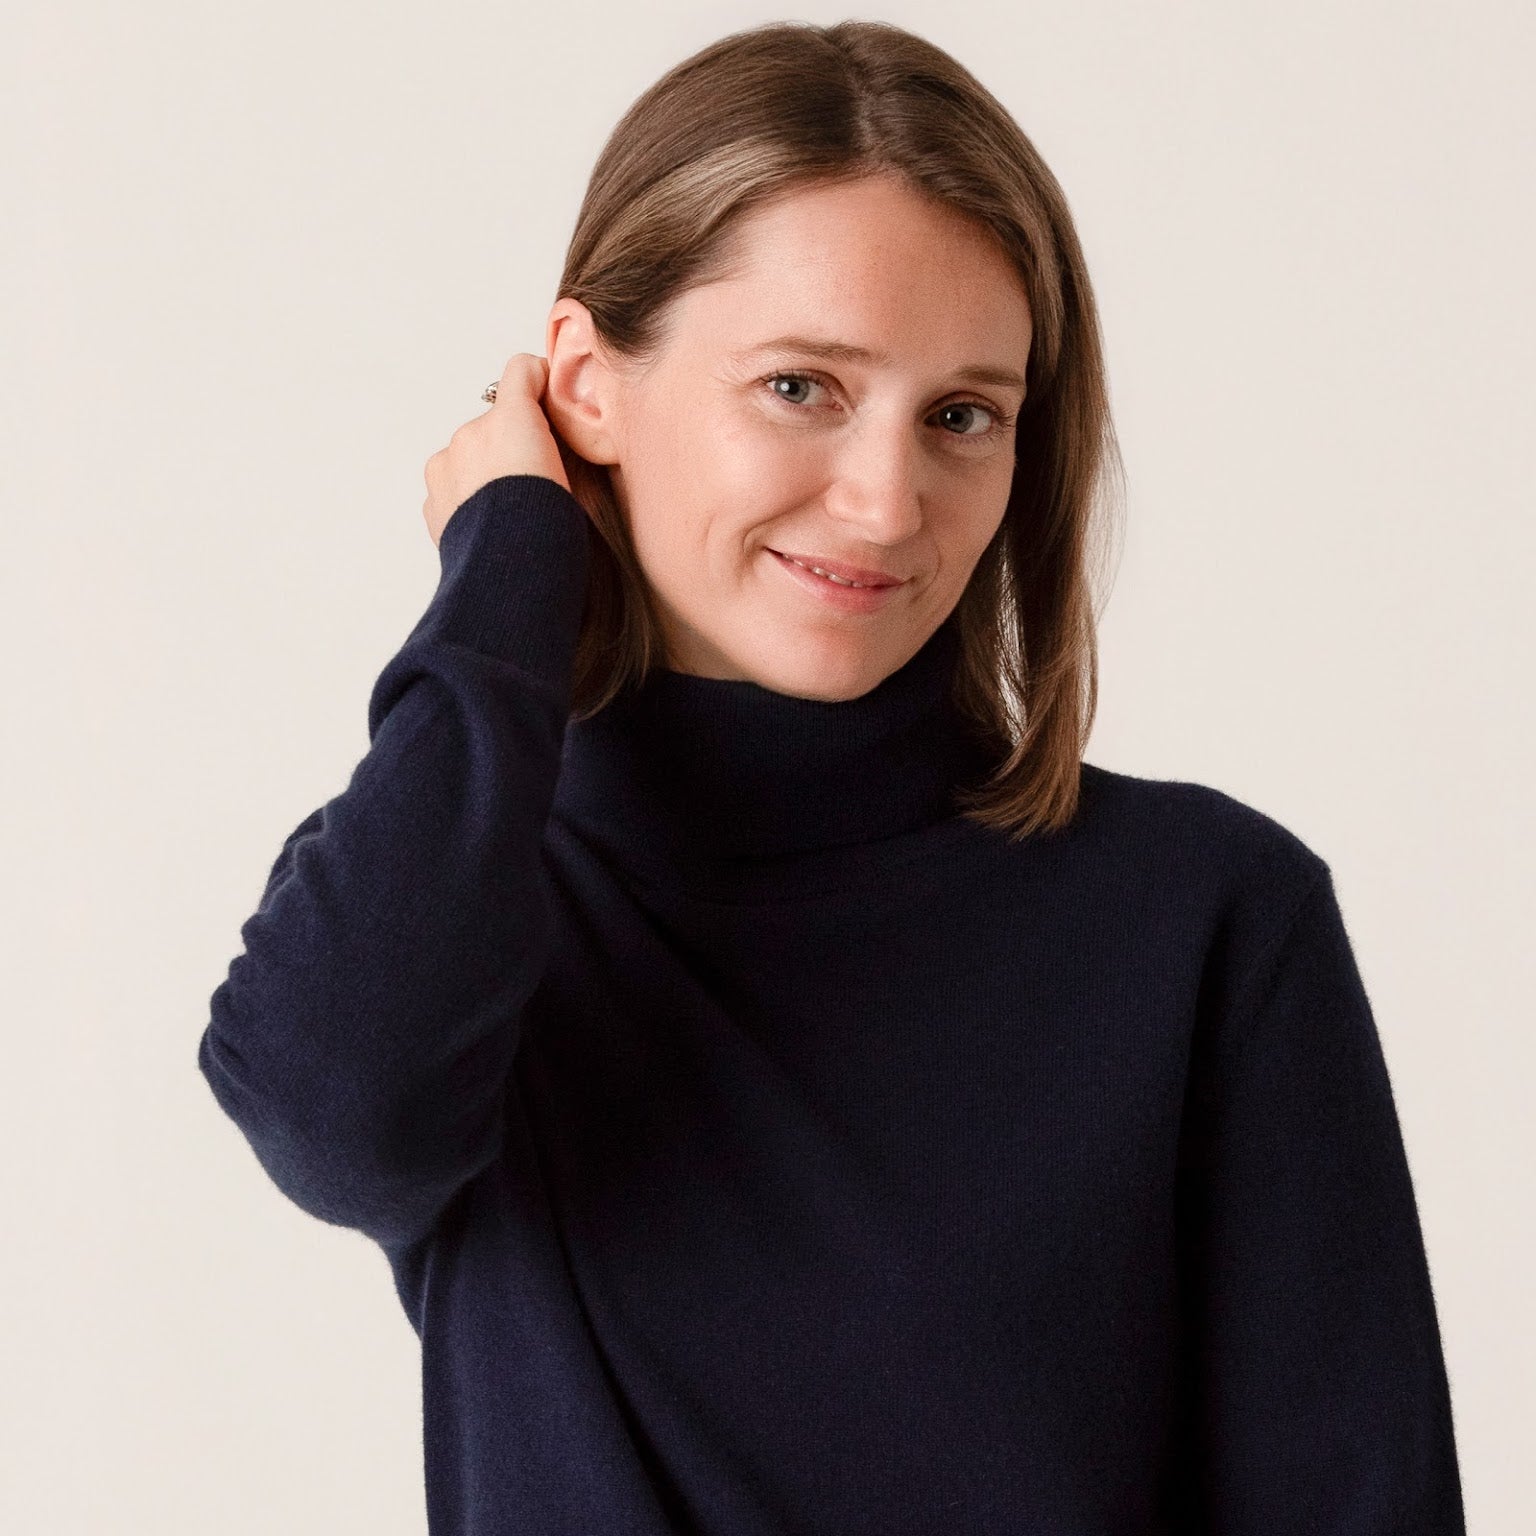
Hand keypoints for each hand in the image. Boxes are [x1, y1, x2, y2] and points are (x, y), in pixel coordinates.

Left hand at [422, 353, 572, 547]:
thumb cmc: (552, 533)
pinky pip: (454, 485)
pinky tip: (490, 526)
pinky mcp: (432, 499)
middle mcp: (473, 433)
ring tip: (511, 512)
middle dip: (515, 443)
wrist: (510, 579)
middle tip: (537, 482)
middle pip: (497, 422)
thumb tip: (556, 443)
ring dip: (489, 471)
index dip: (539, 383)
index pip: (522, 371)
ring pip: (472, 455)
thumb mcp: (579, 483)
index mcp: (514, 422)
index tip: (549, 403)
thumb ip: (563, 446)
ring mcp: (446, 466)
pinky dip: (470, 498)